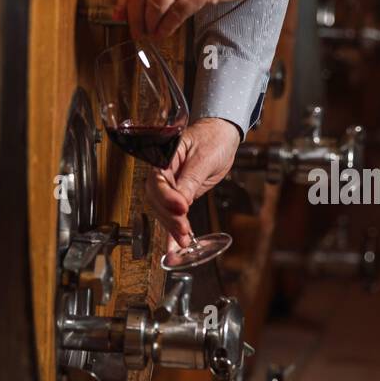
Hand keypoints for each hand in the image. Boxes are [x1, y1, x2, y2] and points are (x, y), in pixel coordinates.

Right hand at [146, 117, 241, 253]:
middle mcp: (163, 173)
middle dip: (169, 217)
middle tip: (183, 231)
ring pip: (164, 210)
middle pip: (157, 199)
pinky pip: (174, 213)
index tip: (181, 208)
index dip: (167, 197)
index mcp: (164, 157)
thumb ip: (191, 179)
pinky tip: (177, 244)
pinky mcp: (180, 196)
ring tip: (183, 241)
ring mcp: (171, 185)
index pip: (158, 181)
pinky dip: (175, 229)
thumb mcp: (205, 157)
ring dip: (172, 227)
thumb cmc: (212, 139)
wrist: (221, 136)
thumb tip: (181, 202)